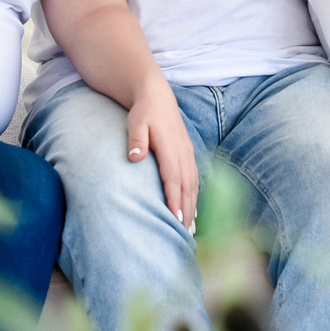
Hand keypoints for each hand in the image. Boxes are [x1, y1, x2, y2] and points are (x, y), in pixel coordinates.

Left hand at [126, 79, 197, 226]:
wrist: (157, 97)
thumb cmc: (144, 112)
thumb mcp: (135, 122)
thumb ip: (136, 139)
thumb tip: (135, 157)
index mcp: (171, 147)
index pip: (174, 178)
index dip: (175, 199)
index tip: (175, 218)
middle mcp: (183, 152)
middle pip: (187, 186)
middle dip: (187, 210)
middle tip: (183, 233)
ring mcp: (188, 154)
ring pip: (193, 184)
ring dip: (192, 206)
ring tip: (189, 228)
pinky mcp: (188, 155)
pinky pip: (194, 179)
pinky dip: (194, 195)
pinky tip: (191, 209)